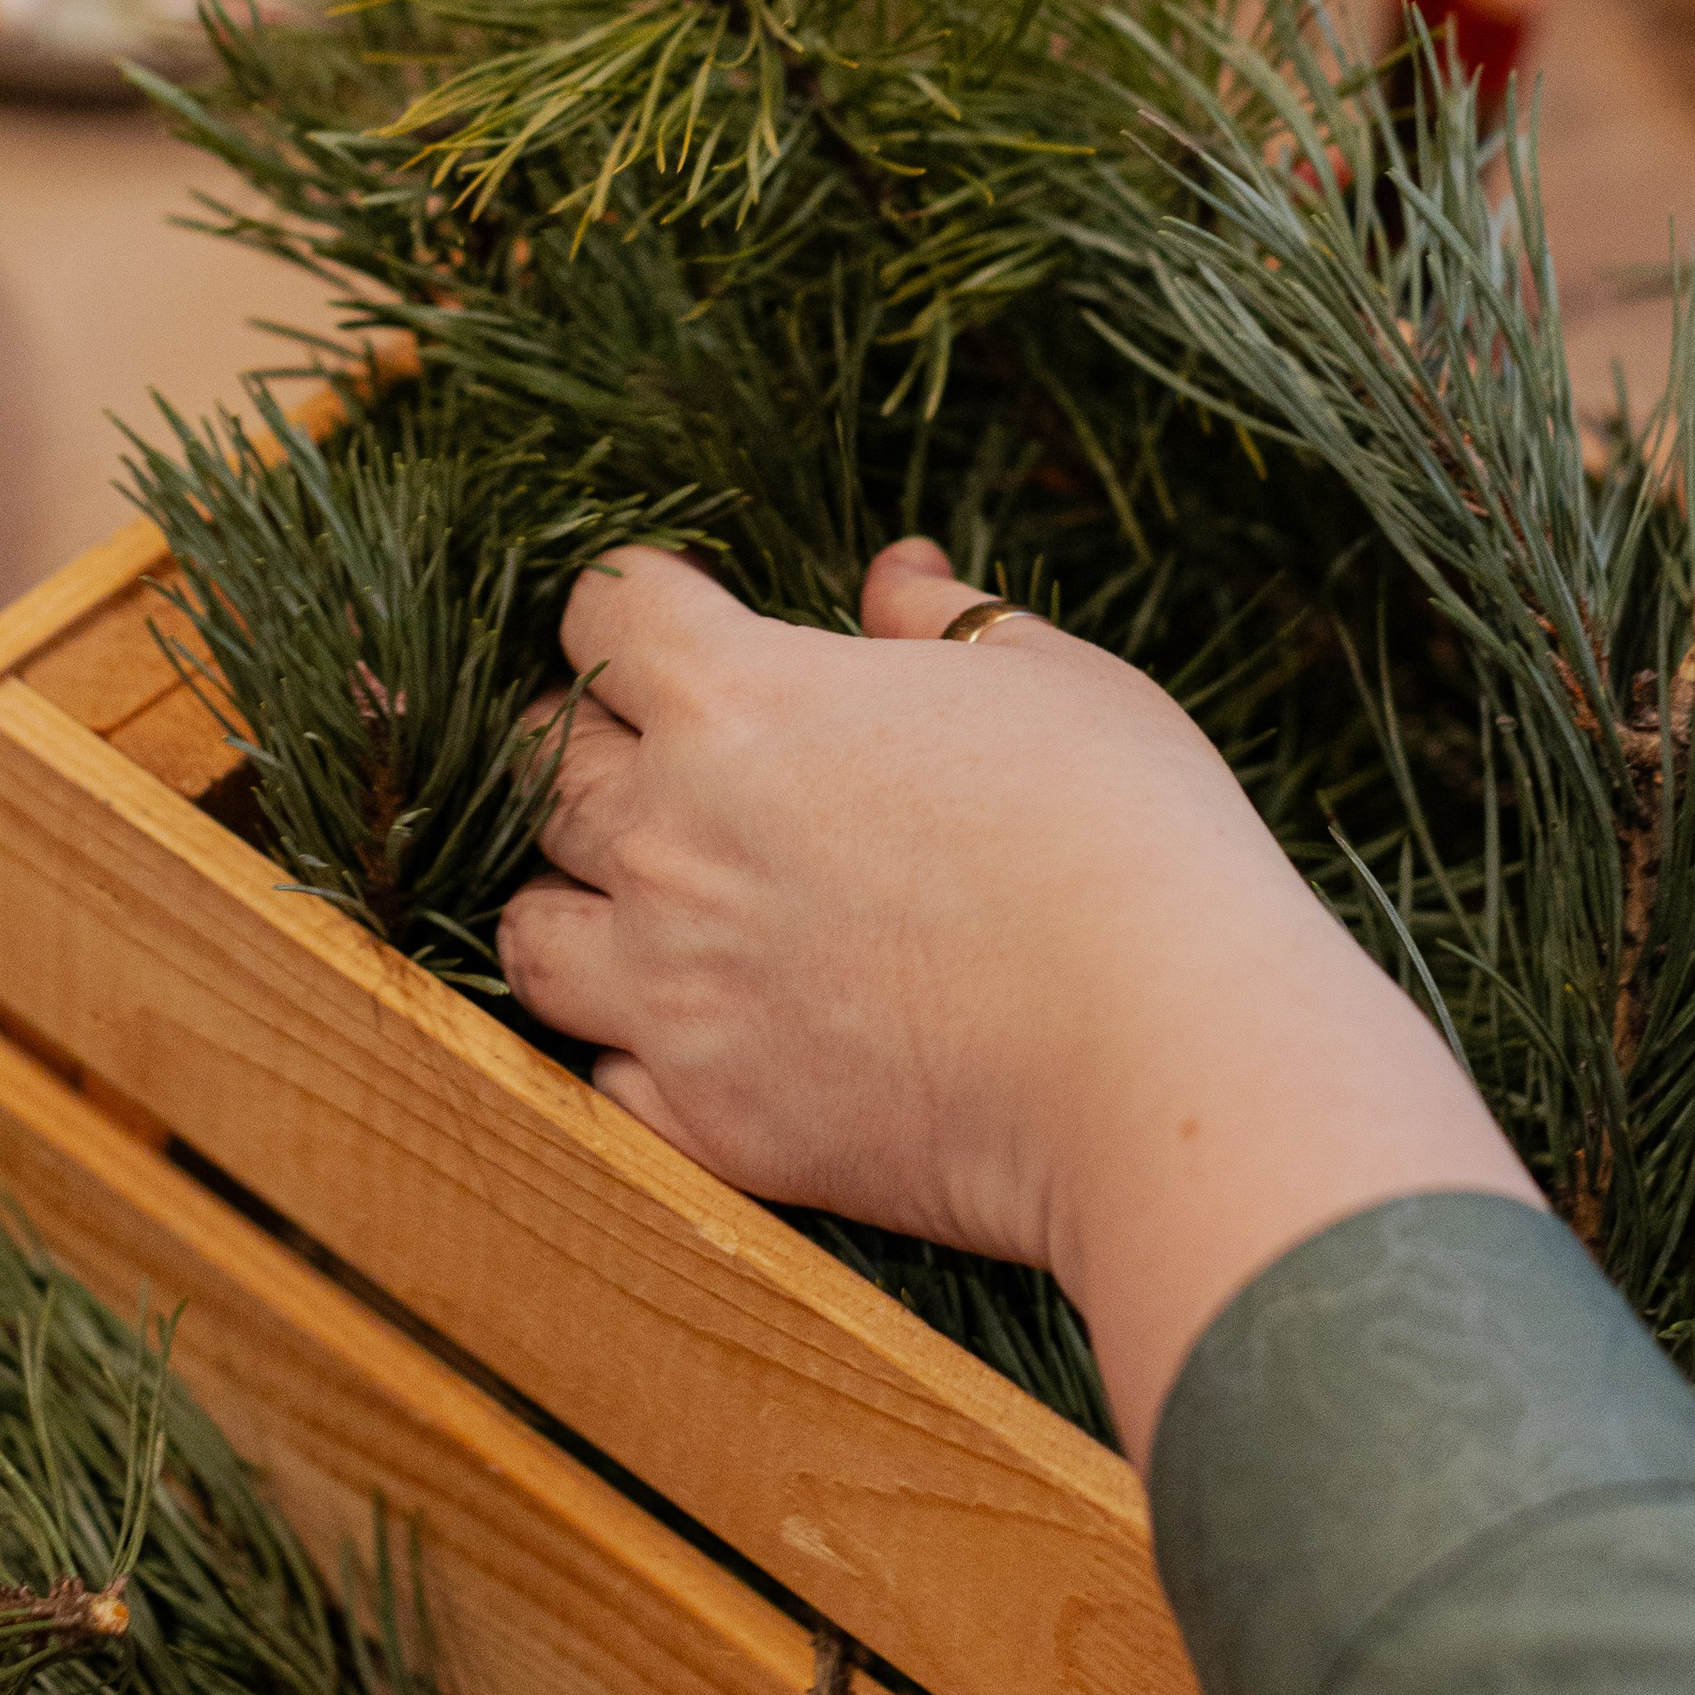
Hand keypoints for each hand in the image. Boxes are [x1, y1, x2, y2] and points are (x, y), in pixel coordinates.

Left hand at [499, 542, 1535, 1455]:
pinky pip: (603, 1071)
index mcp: (742, 699)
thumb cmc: (1134, 839)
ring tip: (650, 899)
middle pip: (542, 763)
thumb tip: (893, 574)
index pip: (601, 613)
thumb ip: (945, 622)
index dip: (636, 600)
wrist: (1164, 1055)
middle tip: (664, 753)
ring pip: (530, 929)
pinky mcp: (704, 1119)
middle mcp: (672, 837)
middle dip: (589, 744)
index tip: (684, 614)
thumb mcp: (1056, 681)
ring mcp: (672, 988)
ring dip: (576, 897)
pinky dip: (634, 1045)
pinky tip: (706, 1029)